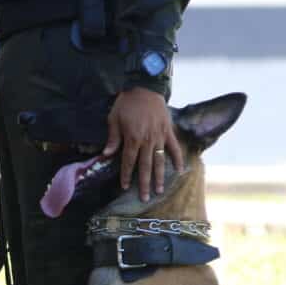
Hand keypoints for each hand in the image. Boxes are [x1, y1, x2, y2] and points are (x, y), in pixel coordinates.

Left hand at [105, 87, 184, 201]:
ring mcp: (159, 136)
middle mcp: (147, 140)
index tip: (125, 187)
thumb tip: (106, 155)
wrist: (144, 86)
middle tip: (145, 198)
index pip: (129, 162)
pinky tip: (179, 170)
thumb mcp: (114, 119)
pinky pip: (174, 147)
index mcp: (132, 138)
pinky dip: (177, 158)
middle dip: (144, 183)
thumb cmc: (126, 103)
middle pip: (145, 166)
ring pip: (160, 160)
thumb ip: (112, 139)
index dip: (126, 175)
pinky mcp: (168, 131)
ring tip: (160, 190)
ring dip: (160, 176)